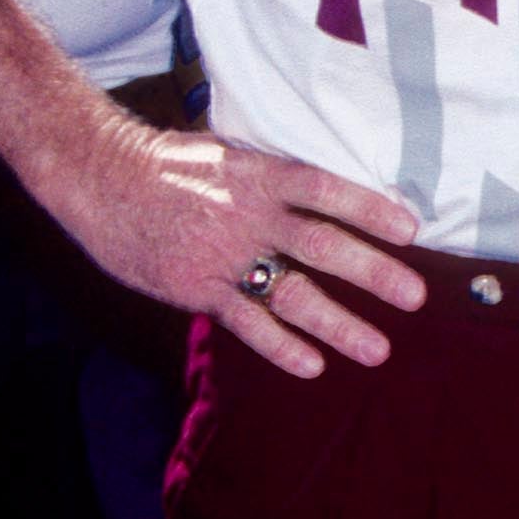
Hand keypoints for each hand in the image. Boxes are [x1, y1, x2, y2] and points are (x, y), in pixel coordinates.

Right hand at [32, 96, 423, 377]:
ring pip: (291, 293)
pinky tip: (312, 365)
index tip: (410, 229)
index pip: (324, 189)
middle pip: (321, 245)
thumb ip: (272, 176)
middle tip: (416, 296)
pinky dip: (280, 345)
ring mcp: (222, 255)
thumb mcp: (227, 153)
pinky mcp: (196, 288)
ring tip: (377, 349)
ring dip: (338, 324)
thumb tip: (323, 191)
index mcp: (258, 174)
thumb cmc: (170, 165)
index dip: (369, 208)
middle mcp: (247, 214)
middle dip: (373, 273)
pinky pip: (246, 322)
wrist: (102, 179)